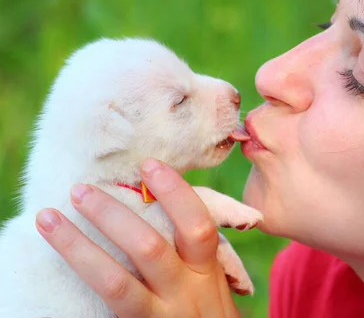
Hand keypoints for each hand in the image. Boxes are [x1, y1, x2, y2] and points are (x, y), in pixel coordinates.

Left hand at [35, 159, 239, 317]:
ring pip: (115, 280)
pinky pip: (107, 302)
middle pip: (149, 248)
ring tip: (50, 219)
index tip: (149, 165)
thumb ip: (191, 250)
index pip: (197, 225)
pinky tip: (59, 257)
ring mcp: (159, 316)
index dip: (175, 193)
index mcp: (205, 270)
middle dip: (113, 215)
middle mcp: (185, 292)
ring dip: (78, 247)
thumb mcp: (209, 279)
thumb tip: (159, 201)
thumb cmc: (205, 311)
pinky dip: (81, 276)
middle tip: (81, 190)